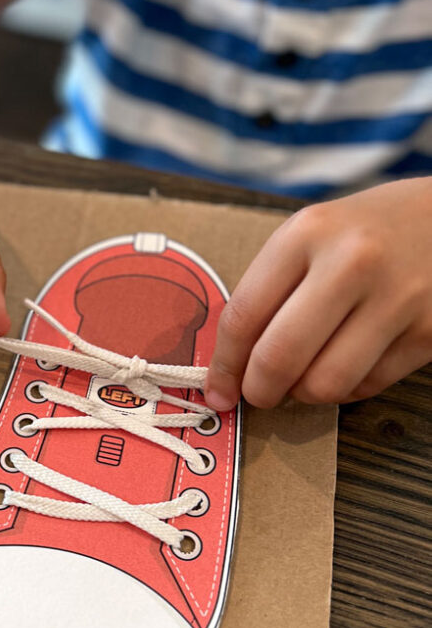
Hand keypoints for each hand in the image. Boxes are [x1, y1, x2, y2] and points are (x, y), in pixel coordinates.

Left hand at [206, 177, 431, 408]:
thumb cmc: (366, 232)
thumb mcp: (309, 237)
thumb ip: (267, 293)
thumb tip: (229, 368)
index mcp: (307, 233)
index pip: (243, 317)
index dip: (223, 366)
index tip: (217, 390)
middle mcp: (353, 262)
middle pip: (278, 358)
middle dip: (258, 390)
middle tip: (257, 395)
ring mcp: (397, 297)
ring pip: (323, 384)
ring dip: (303, 394)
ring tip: (304, 375)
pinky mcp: (430, 330)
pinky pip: (367, 386)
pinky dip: (346, 389)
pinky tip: (346, 365)